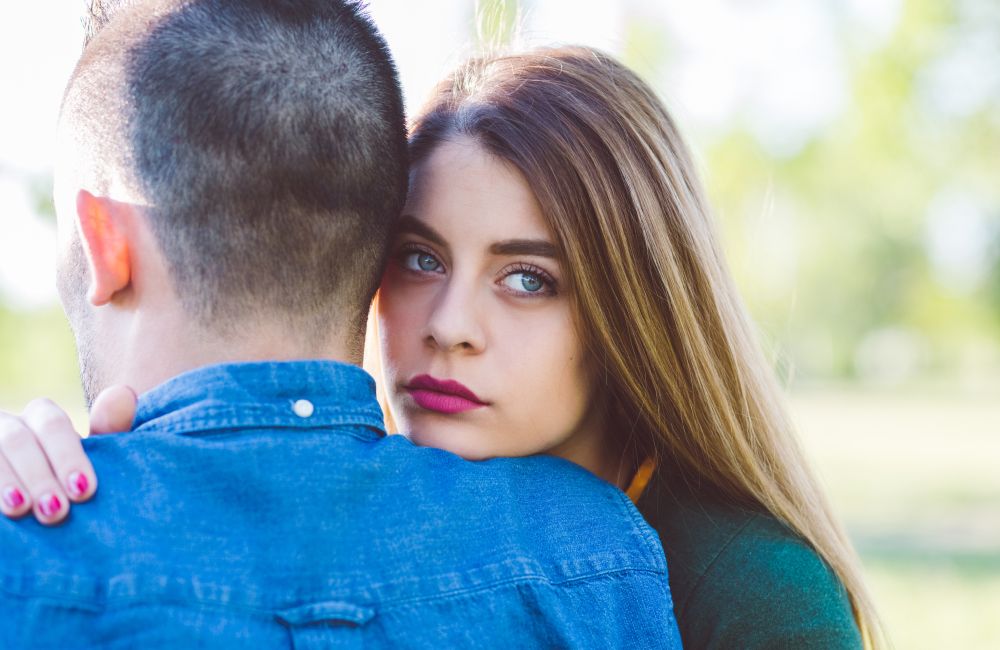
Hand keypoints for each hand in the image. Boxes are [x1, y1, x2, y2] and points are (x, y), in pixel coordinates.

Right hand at [0, 385, 136, 524]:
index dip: (67, 456)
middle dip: (38, 474)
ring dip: (5, 480)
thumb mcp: (87, 461)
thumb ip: (107, 431)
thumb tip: (123, 394)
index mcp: (40, 418)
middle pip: (16, 438)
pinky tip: (1, 514)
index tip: (83, 490)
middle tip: (55, 510)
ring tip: (21, 509)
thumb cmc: (66, 482)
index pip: (52, 423)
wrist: (36, 506)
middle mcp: (7, 426)